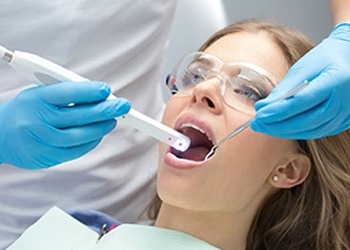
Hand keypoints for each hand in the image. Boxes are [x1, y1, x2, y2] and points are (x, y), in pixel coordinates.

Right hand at [0, 81, 130, 168]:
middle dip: (106, 110)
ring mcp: (42, 140)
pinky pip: (76, 151)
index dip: (89, 91)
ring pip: (80, 135)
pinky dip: (91, 142)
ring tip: (113, 120)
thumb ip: (65, 94)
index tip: (106, 90)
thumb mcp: (39, 94)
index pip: (67, 93)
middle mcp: (38, 120)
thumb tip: (98, 96)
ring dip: (101, 128)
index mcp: (36, 99)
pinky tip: (99, 134)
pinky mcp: (47, 156)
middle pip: (79, 115)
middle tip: (123, 105)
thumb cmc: (25, 110)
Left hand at [251, 23, 349, 138]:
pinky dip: (297, 132)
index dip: (277, 111)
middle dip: (277, 125)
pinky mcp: (343, 122)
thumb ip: (284, 89)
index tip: (259, 115)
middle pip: (306, 121)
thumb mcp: (303, 67)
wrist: (349, 59)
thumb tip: (263, 107)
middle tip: (256, 124)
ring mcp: (345, 114)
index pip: (301, 102)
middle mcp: (343, 101)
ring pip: (311, 131)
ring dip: (285, 132)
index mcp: (335, 81)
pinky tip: (281, 129)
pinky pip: (318, 132)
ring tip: (265, 127)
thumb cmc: (325, 59)